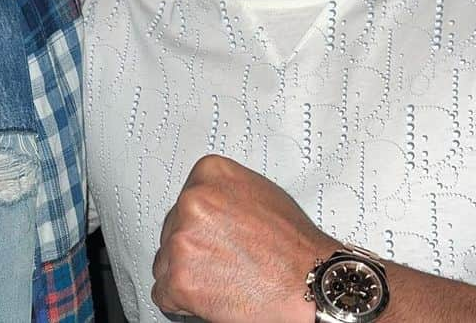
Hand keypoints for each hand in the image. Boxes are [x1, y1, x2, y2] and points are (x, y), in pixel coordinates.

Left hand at [152, 154, 333, 322]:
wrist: (312, 283)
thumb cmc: (294, 244)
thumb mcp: (259, 192)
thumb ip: (224, 193)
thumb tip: (206, 203)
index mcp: (209, 173)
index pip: (183, 202)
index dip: (201, 227)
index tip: (216, 236)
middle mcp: (192, 201)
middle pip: (172, 230)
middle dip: (192, 249)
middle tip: (226, 260)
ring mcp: (183, 240)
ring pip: (164, 262)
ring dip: (187, 274)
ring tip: (224, 276)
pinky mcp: (180, 278)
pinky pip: (163, 294)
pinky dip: (183, 301)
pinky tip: (213, 294)